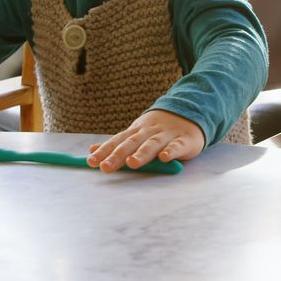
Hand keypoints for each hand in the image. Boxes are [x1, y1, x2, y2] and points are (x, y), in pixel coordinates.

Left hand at [87, 109, 204, 172]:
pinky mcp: (183, 141)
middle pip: (131, 144)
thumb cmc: (157, 130)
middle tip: (105, 167)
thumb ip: (116, 144)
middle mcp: (148, 133)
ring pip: (152, 144)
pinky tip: (164, 158)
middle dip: (117, 155)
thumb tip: (92, 149)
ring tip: (132, 163)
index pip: (117, 142)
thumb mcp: (135, 134)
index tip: (91, 161)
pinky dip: (171, 151)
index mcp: (136, 132)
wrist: (188, 114)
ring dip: (142, 153)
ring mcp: (166, 136)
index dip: (104, 152)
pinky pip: (176, 146)